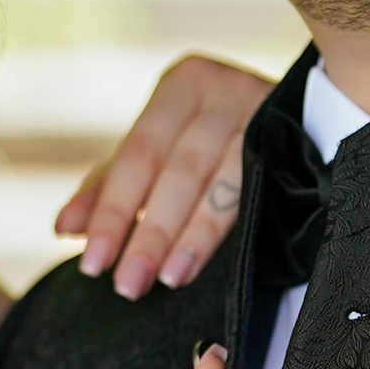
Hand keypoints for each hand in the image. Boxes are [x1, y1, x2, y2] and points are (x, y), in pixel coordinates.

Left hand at [55, 56, 271, 300]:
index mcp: (183, 85)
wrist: (305, 116)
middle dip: (148, 231)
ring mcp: (264, 114)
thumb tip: (64, 228)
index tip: (92, 260)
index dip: (111, 209)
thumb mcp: (158, 153)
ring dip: (189, 236)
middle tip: (126, 283)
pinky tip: (201, 262)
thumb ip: (110, 187)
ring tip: (165, 279)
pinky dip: (224, 230)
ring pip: (219, 182)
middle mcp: (224, 91)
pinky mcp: (295, 143)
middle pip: (176, 169)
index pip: (138, 152)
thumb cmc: (212, 138)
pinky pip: (257, 192)